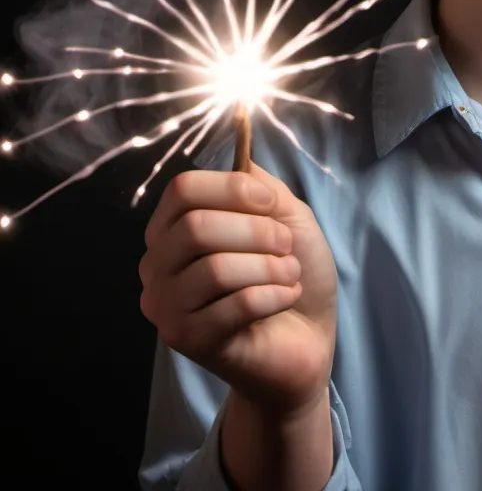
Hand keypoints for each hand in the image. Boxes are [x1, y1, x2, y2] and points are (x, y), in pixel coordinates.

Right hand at [139, 162, 336, 416]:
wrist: (306, 338)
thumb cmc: (291, 271)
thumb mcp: (286, 216)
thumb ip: (260, 186)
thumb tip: (240, 157)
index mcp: (174, 228)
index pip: (183, 189)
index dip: (233, 189)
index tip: (272, 203)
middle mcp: (158, 264)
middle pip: (196, 228)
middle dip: (257, 232)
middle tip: (286, 246)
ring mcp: (166, 305)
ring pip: (216, 269)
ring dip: (270, 267)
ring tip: (289, 274)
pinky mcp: (185, 341)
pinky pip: (234, 306)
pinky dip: (274, 296)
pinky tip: (286, 298)